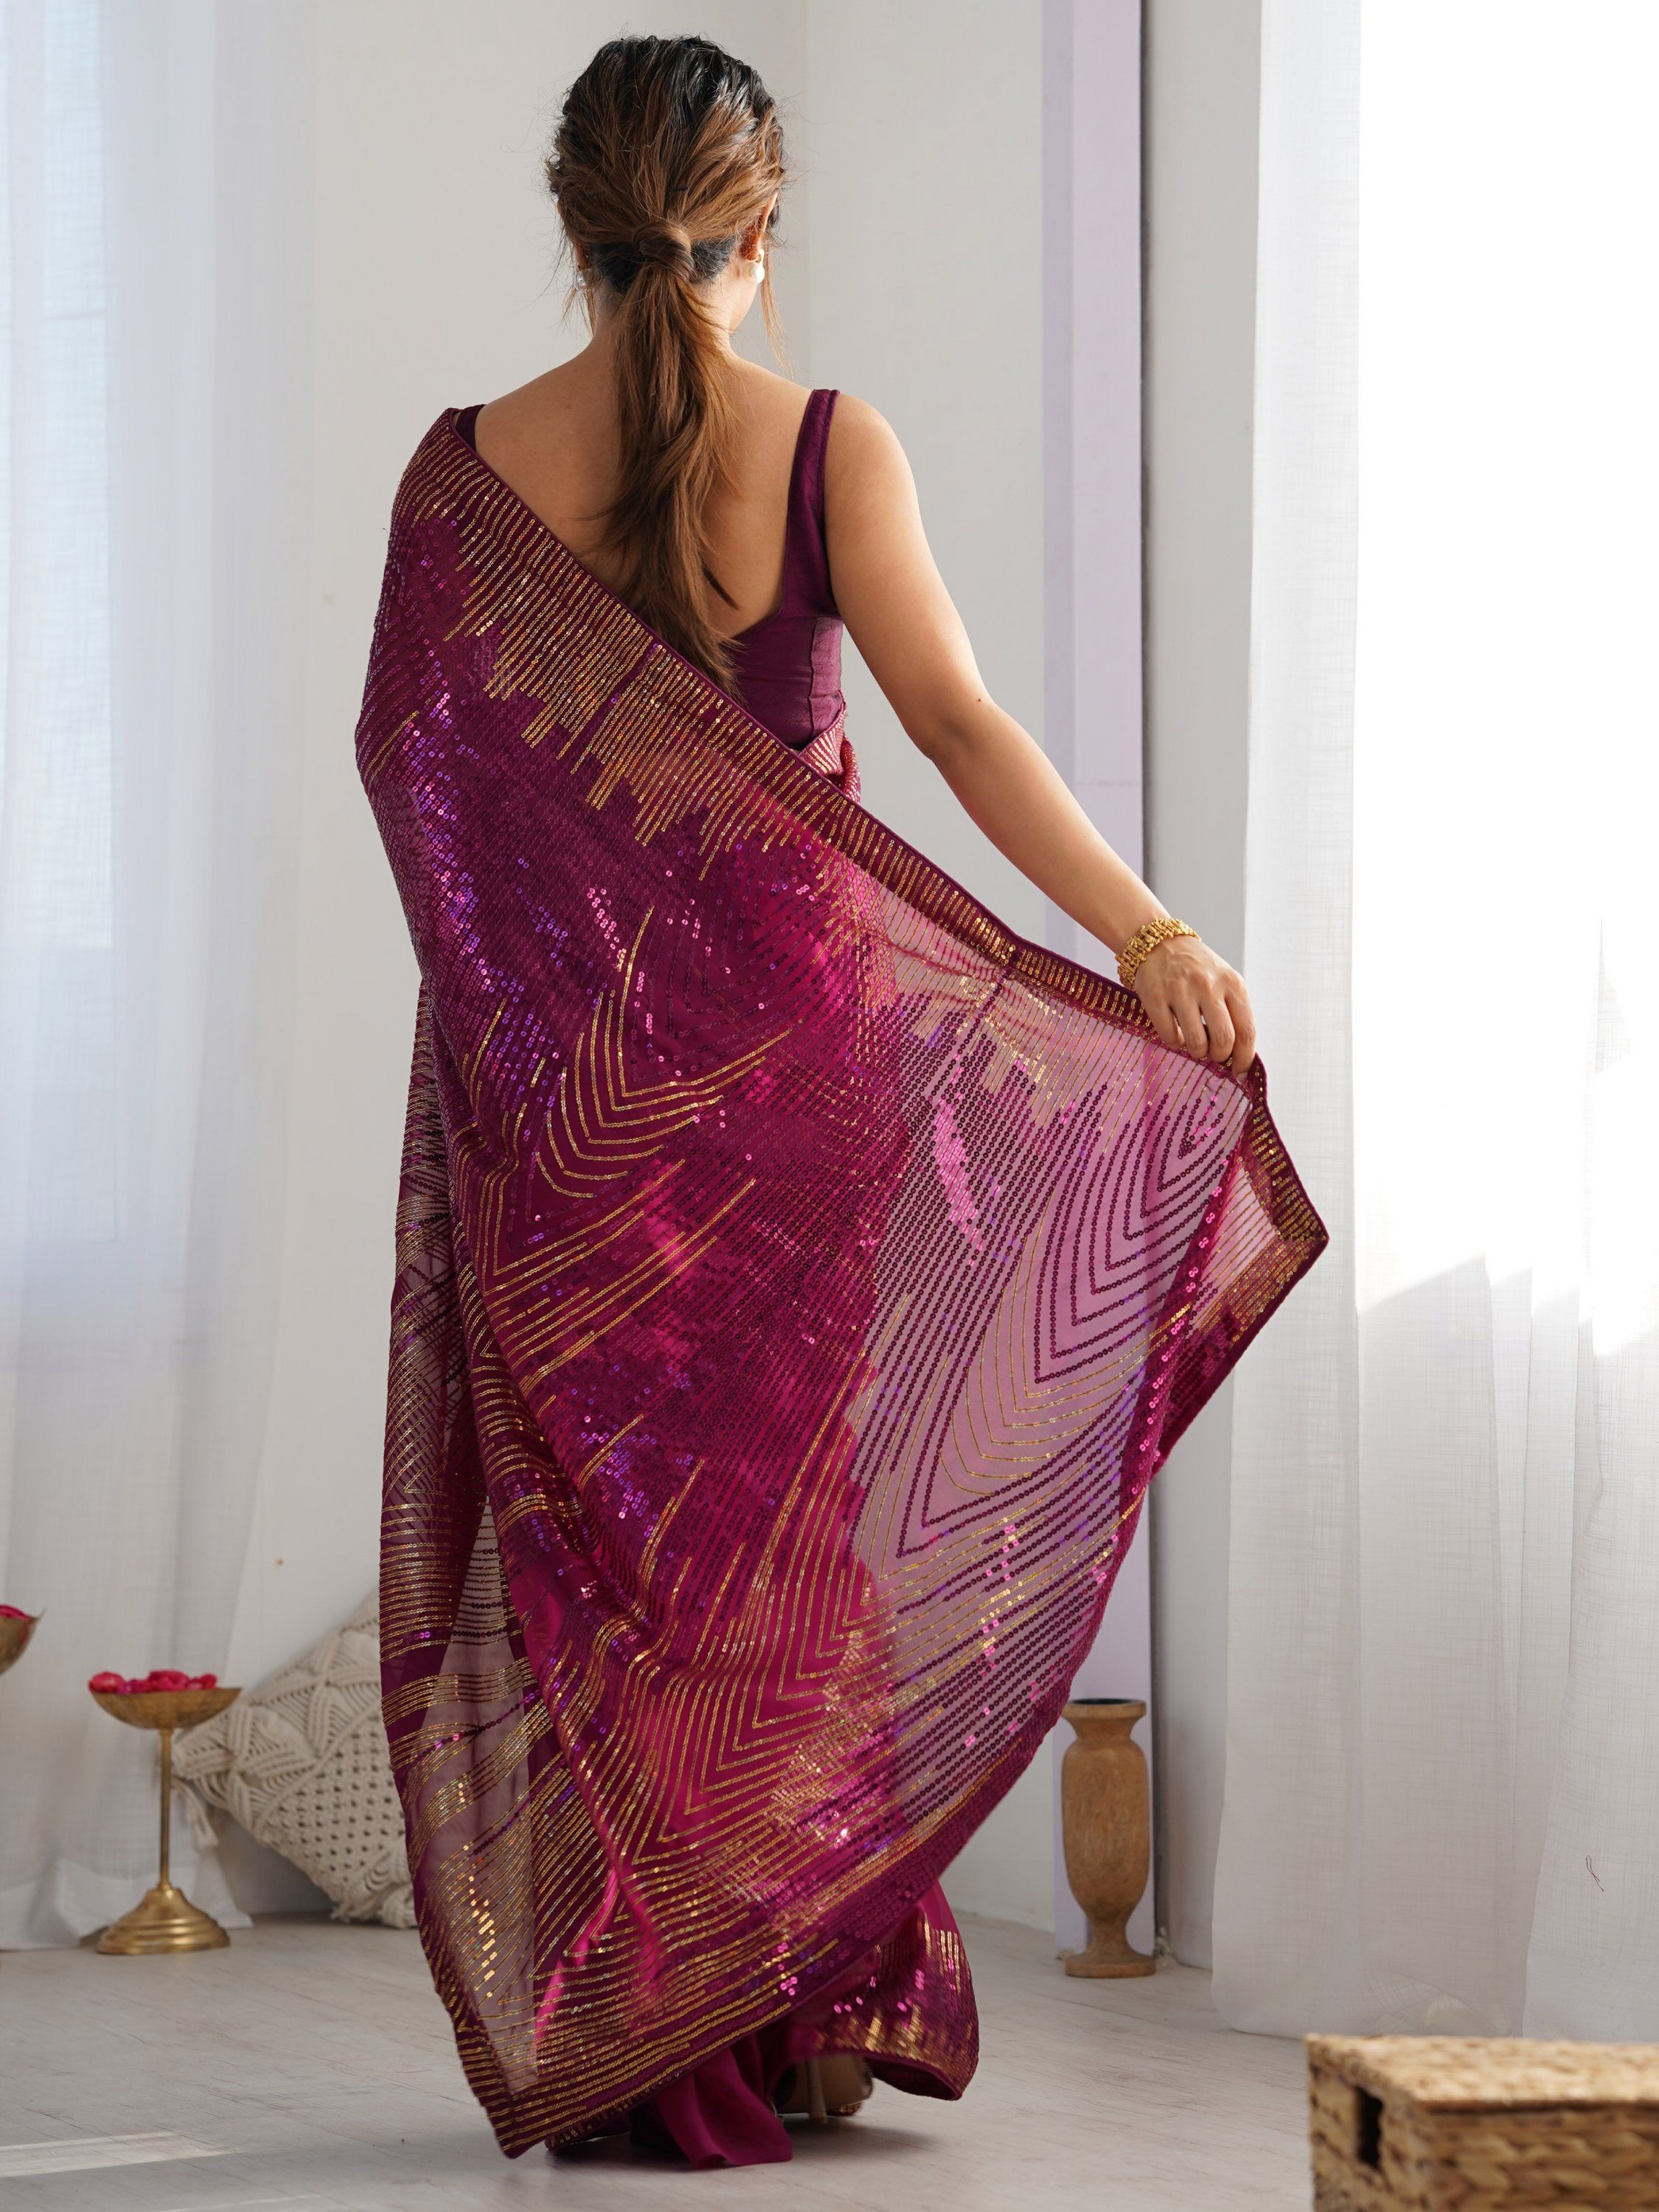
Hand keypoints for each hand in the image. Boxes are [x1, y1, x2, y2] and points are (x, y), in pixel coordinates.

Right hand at [1133, 932, 1256, 1074]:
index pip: (1246, 1031)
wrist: (1160, 943)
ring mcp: (1181, 990)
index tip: (1240, 1073)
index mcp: (1233, 983)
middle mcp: (1209, 985)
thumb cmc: (1197, 968)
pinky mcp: (1155, 997)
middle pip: (1223, 1041)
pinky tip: (1176, 1032)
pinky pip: (1170, 1037)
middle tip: (1213, 1055)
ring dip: (1196, 1052)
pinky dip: (1175, 1042)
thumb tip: (1239, 1055)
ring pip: (1196, 1043)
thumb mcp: (1224, 981)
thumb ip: (1234, 1012)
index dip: (1245, 1059)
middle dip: (1219, 1057)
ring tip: (1194, 1044)